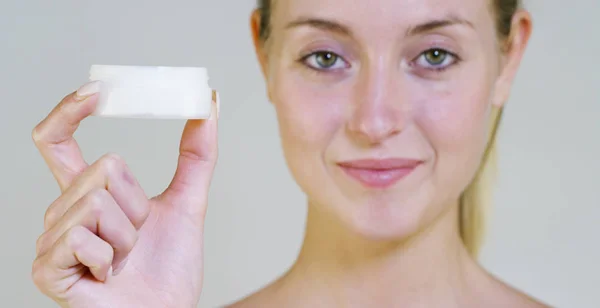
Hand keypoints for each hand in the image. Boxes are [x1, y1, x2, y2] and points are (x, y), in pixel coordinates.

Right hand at [31, 81, 218, 307]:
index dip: (69, 111)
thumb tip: (207, 103)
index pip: (57, 142)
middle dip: (138, 203)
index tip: (97, 91)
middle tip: (138, 239)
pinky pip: (83, 236)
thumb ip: (197, 154)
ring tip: (125, 260)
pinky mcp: (47, 269)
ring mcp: (51, 241)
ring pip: (96, 200)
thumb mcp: (188, 201)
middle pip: (102, 168)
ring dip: (128, 234)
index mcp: (88, 194)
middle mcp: (63, 212)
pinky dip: (111, 257)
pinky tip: (108, 276)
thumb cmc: (170, 267)